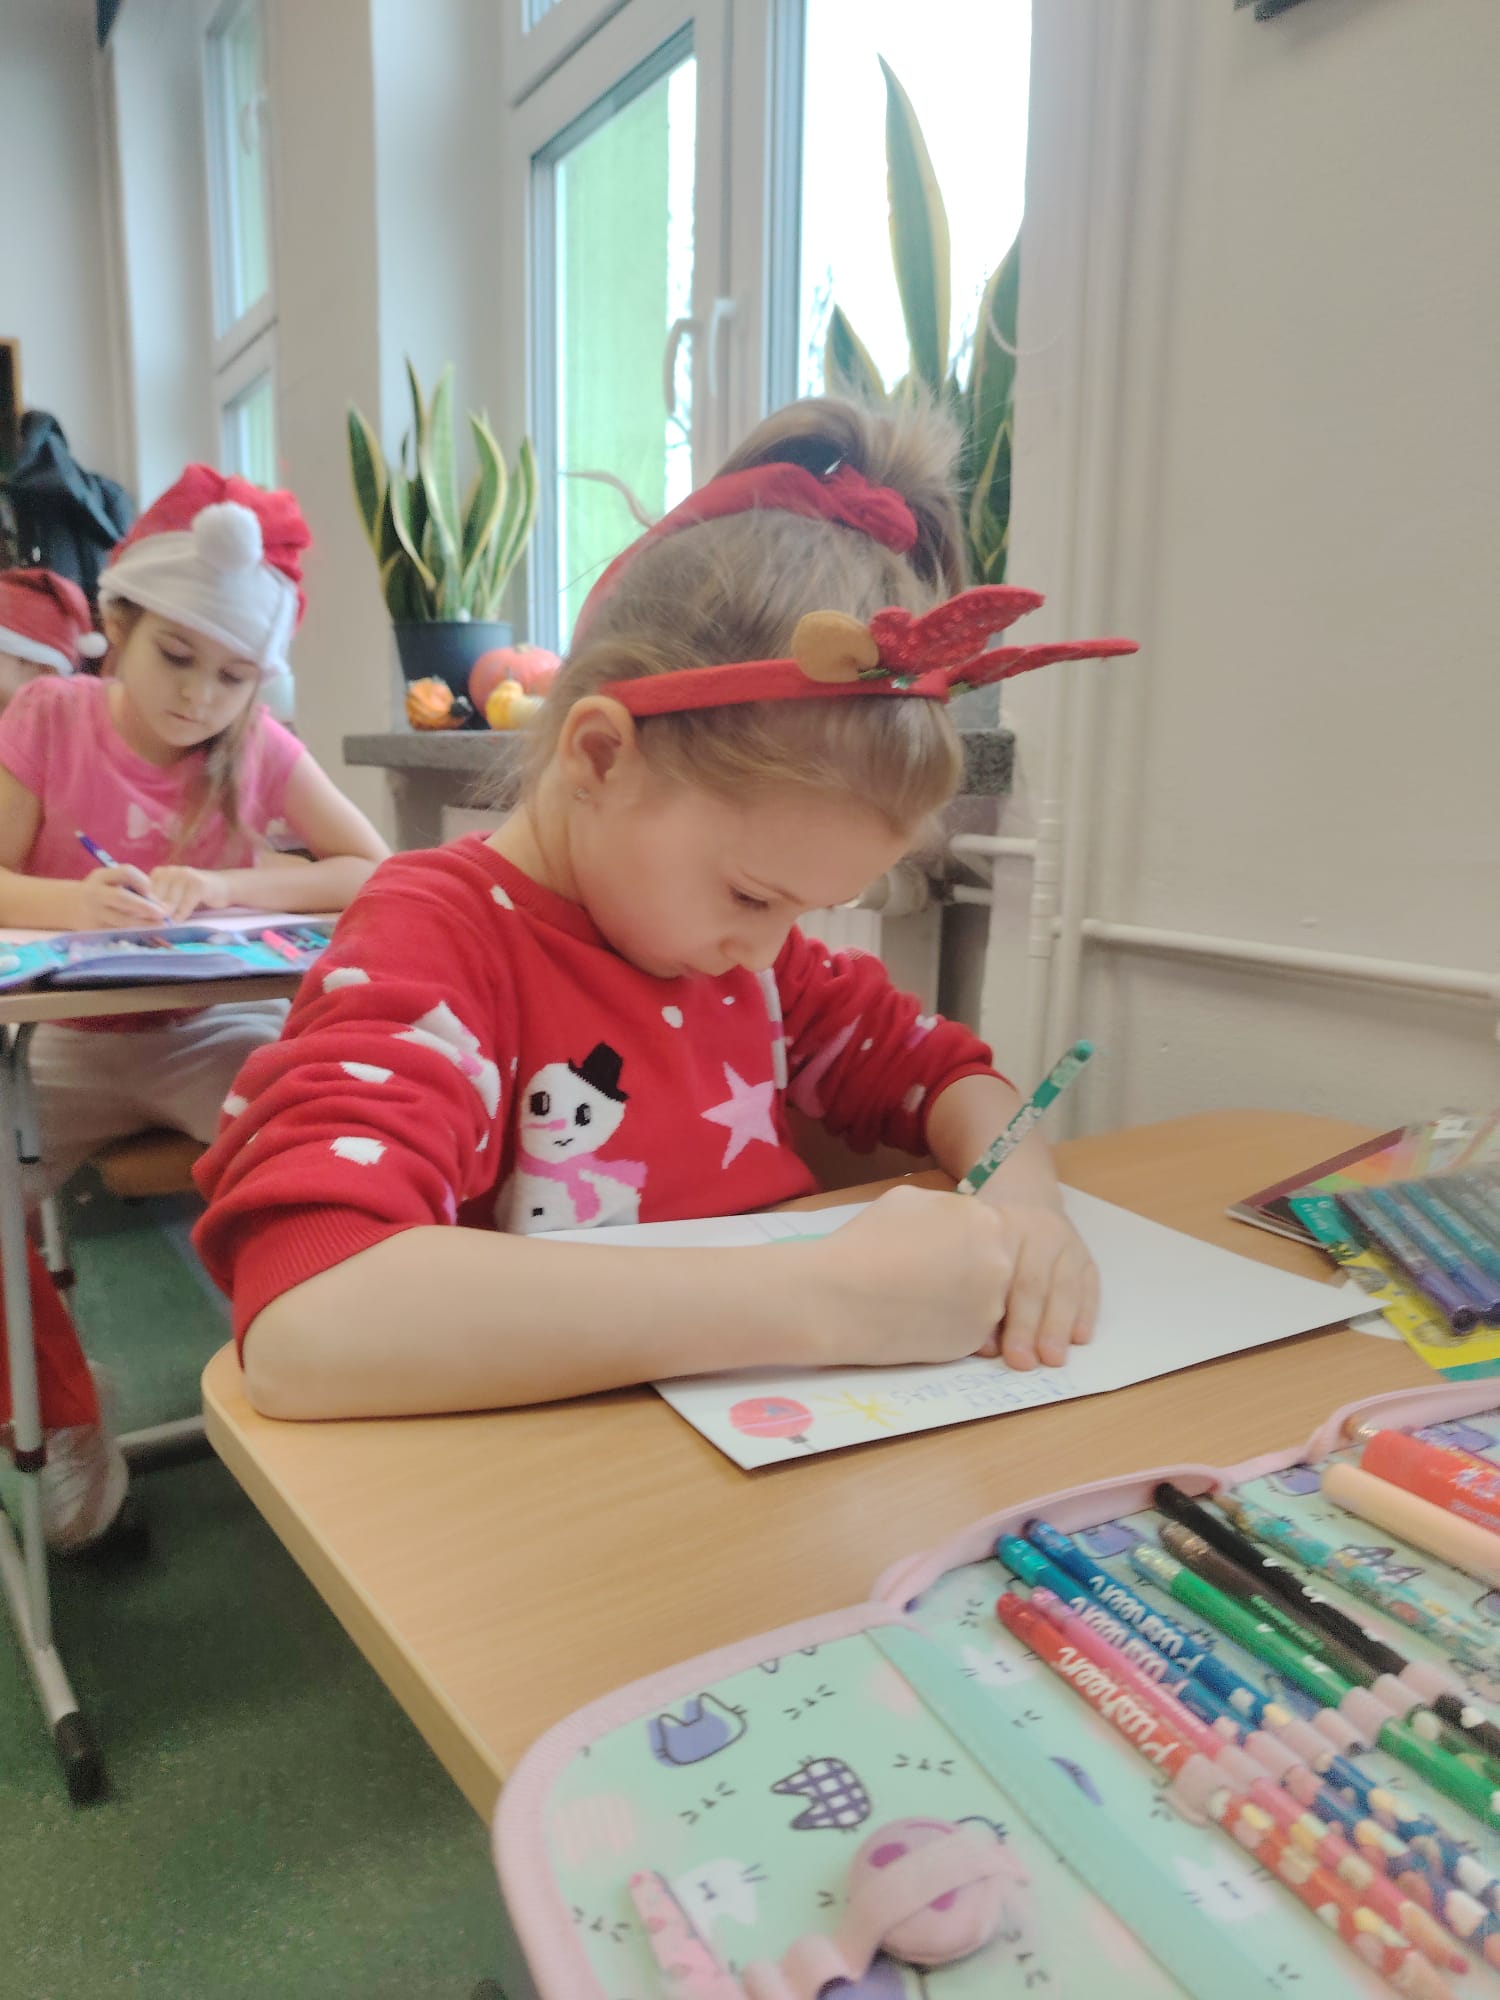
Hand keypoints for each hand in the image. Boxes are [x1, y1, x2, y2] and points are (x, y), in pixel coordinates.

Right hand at [73, 864, 165, 929]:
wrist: (75, 906)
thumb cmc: (106, 890)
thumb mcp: (114, 880)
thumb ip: (135, 885)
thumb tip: (160, 905)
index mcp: (102, 876)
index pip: (126, 873)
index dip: (141, 880)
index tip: (151, 890)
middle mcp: (95, 893)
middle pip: (121, 898)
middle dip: (144, 906)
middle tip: (163, 914)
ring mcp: (94, 913)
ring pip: (120, 920)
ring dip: (143, 924)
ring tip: (161, 926)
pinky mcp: (95, 931)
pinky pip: (118, 933)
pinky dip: (134, 934)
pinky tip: (148, 935)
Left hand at [148, 865, 229, 922]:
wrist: (222, 887)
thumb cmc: (193, 896)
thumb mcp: (172, 896)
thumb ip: (158, 903)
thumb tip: (139, 918)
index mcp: (159, 873)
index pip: (144, 893)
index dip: (143, 908)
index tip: (141, 921)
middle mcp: (170, 871)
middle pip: (155, 899)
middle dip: (154, 914)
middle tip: (153, 926)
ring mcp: (184, 875)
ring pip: (169, 903)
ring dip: (167, 917)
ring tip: (166, 926)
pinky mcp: (198, 884)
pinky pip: (185, 904)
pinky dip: (181, 915)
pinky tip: (179, 922)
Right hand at [808, 1184, 1017, 1367]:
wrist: (841, 1297)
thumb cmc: (867, 1241)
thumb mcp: (908, 1199)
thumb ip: (944, 1208)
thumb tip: (953, 1221)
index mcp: (986, 1220)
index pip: (987, 1229)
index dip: (958, 1239)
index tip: (933, 1248)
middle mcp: (1000, 1262)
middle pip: (993, 1264)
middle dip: (966, 1269)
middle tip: (928, 1274)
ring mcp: (991, 1306)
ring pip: (985, 1299)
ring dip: (960, 1298)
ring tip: (920, 1297)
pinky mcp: (974, 1341)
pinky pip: (970, 1329)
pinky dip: (949, 1326)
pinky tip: (918, 1319)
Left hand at [976, 1198, 1098, 1369]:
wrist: (1021, 1191)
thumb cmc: (987, 1234)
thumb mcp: (974, 1248)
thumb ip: (977, 1292)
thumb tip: (985, 1345)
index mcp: (1003, 1228)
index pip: (1002, 1276)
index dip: (997, 1316)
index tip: (995, 1352)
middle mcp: (1039, 1232)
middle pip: (1034, 1284)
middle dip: (1029, 1327)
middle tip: (1024, 1362)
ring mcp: (1068, 1243)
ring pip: (1065, 1287)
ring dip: (1059, 1327)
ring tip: (1053, 1358)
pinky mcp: (1086, 1256)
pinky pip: (1089, 1286)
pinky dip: (1086, 1313)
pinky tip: (1080, 1338)